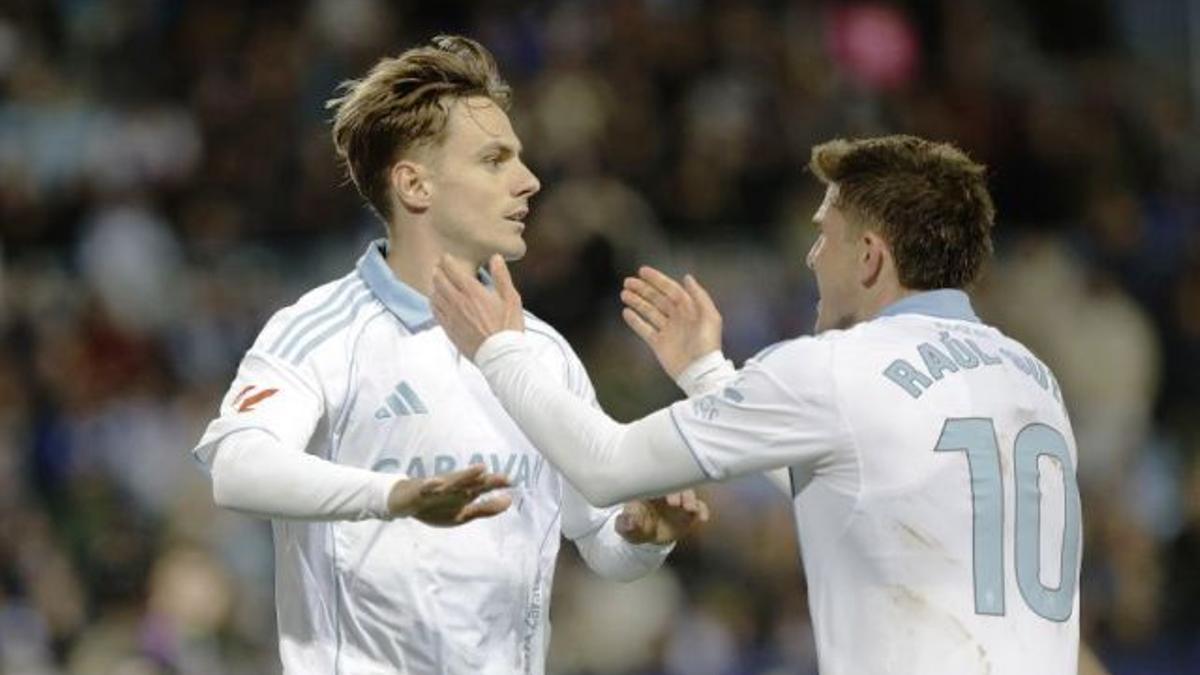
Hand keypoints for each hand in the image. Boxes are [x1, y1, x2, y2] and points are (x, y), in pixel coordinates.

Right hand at [388, 464, 512, 526]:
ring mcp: (436, 489)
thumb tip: (509, 500)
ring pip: (452, 482)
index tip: (511, 481)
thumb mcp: (463, 514)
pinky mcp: (419, 491)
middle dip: (486, 479)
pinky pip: (425, 488)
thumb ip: (486, 508)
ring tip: (481, 469)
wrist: (403, 502)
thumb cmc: (436, 506)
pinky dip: (430, 485)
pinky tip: (436, 481)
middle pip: (470, 482)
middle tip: (501, 475)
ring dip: (465, 476)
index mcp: (463, 494)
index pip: (482, 488)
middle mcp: (452, 488)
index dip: (495, 485)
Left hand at [431, 254, 524, 358]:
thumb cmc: (508, 327)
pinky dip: (433, 302)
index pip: (452, 270)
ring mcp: (451, 317)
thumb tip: (495, 258)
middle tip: (437, 267)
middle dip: (437, 271)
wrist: (500, 355)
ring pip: (434, 296)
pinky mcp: (449, 329)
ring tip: (435, 282)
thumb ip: (501, 276)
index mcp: (472, 292)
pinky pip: (435, 312)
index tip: (445, 257)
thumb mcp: (511, 298)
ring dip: (434, 286)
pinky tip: (435, 301)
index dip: (447, 261)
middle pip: (439, 281)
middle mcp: (457, 302)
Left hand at [615, 490, 709, 544]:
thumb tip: (627, 521)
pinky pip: (699, 505)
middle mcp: (665, 488)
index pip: (653, 477)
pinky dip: (702, 509)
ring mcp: (679, 496)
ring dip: (690, 497)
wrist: (650, 534)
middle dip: (675, 490)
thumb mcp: (627, 527)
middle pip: (673, 481)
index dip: (657, 481)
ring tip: (689, 508)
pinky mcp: (690, 508)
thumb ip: (626, 524)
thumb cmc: (636, 525)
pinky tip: (702, 517)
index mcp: (647, 487)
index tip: (660, 489)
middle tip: (675, 503)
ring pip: (687, 490)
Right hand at [621, 266, 722, 379]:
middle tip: (627, 282)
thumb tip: (687, 277)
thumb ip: (699, 296)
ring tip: (624, 294)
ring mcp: (667, 331)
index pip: (670, 290)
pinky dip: (635, 321)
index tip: (642, 271)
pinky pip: (644, 330)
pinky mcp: (658, 344)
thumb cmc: (708, 344)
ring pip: (649, 312)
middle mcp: (677, 318)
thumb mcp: (710, 317)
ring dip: (637, 302)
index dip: (657, 280)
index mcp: (689, 309)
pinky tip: (626, 312)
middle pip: (657, 299)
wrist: (700, 372)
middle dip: (642, 289)